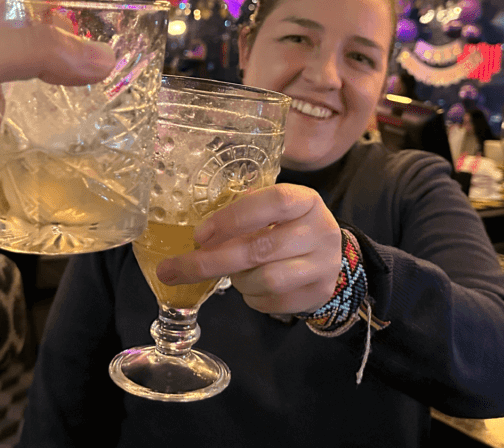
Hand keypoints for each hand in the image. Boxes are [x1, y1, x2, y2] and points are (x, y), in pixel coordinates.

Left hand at [156, 184, 342, 314]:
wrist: (329, 259)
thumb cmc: (288, 228)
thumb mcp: (273, 211)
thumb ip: (244, 212)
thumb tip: (197, 230)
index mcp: (306, 201)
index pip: (274, 201)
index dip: (234, 217)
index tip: (199, 234)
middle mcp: (320, 231)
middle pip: (261, 248)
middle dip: (212, 261)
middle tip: (174, 270)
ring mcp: (323, 265)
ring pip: (266, 279)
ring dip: (238, 280)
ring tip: (233, 274)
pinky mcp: (317, 293)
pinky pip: (273, 302)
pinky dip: (251, 297)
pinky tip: (250, 287)